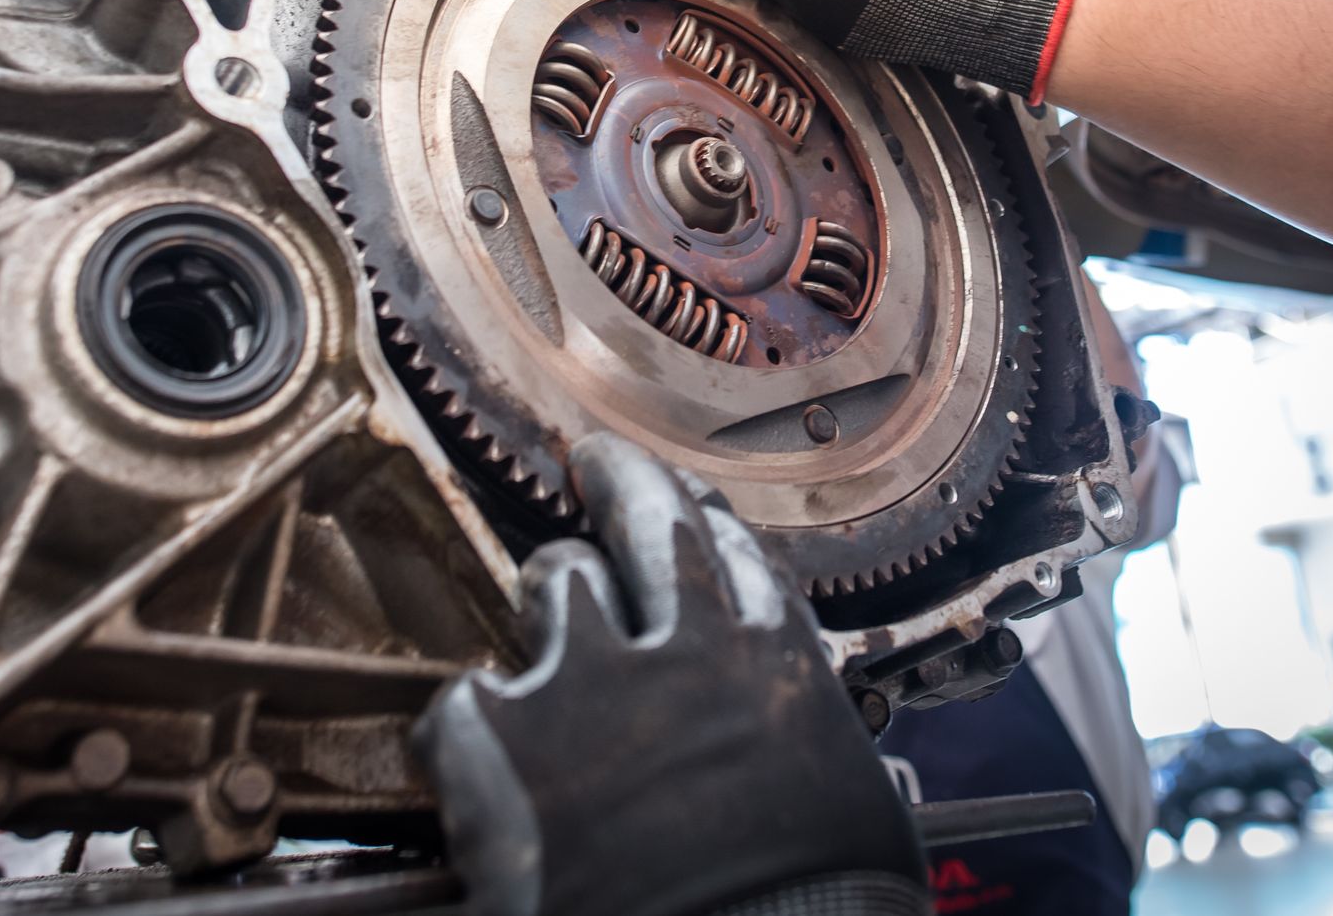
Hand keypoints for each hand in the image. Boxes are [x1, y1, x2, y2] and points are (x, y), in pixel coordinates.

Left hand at [413, 434, 926, 915]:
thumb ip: (840, 763)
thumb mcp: (865, 817)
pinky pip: (467, 697)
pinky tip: (476, 741)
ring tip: (541, 599)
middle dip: (621, 478)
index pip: (738, 559)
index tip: (690, 506)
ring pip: (559, 579)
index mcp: (776, 669)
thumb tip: (864, 776)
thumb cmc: (817, 913)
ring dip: (552, 587)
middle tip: (596, 461)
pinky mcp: (505, 735)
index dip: (706, 524)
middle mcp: (686, 649)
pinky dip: (471, 722)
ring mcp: (589, 680)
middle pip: (647, 521)